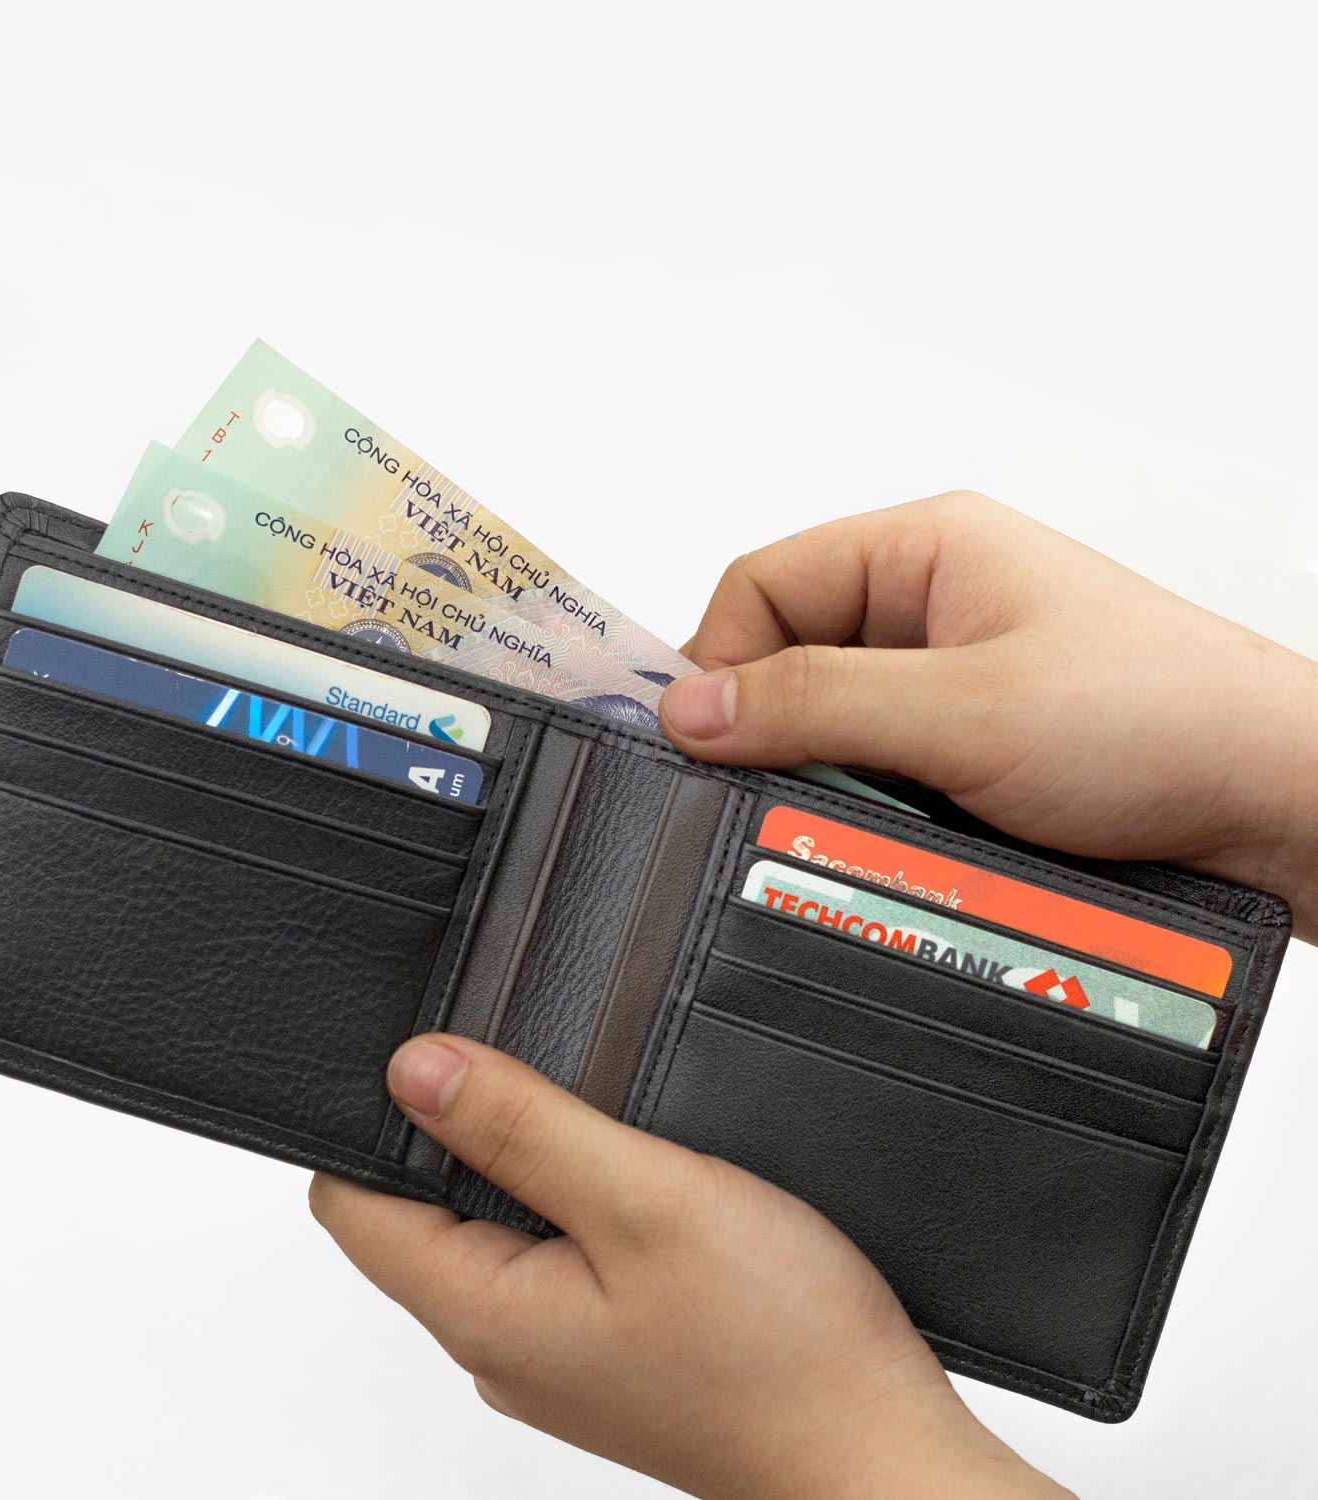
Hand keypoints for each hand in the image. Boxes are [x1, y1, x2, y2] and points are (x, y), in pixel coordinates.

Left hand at [309, 1036, 1070, 1499]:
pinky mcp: (606, 1350)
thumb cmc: (782, 1350)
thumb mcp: (643, 1199)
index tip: (429, 1055)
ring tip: (599, 1124)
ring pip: (494, 1227)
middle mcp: (501, 1345)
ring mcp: (554, 1354)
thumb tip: (415, 1068)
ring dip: (527, 1162)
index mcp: (483, 1313)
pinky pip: (552, 1256)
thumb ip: (522, 1128)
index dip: (377, 1116)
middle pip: (420, 1211)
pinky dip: (576, 1202)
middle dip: (460, 1129)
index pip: (354, 1206)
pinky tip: (640, 1183)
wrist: (877, 1456)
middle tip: (540, 1076)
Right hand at [660, 491, 1317, 939]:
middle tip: (788, 800)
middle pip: (786, 661)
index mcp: (924, 549)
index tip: (703, 749)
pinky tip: (902, 839)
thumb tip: (689, 710)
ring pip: (830, 729)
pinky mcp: (969, 749)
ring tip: (873, 821)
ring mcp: (950, 680)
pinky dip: (872, 811)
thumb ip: (815, 705)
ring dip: (833, 782)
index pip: (761, 586)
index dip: (719, 664)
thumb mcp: (965, 711)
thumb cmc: (1164, 719)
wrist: (1283, 806)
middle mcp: (930, 605)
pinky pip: (877, 774)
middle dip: (781, 736)